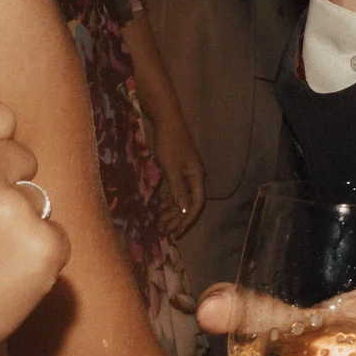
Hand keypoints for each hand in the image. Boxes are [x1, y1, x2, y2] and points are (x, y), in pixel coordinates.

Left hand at [150, 108, 205, 238]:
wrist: (167, 123)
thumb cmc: (170, 144)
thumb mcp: (172, 168)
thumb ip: (178, 189)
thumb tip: (185, 210)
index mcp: (197, 177)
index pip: (196, 203)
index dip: (188, 219)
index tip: (178, 232)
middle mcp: (194, 177)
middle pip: (188, 203)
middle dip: (178, 219)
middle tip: (166, 232)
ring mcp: (185, 174)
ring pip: (180, 198)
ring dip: (171, 212)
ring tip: (160, 224)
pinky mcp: (176, 170)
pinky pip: (173, 190)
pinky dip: (166, 200)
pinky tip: (158, 209)